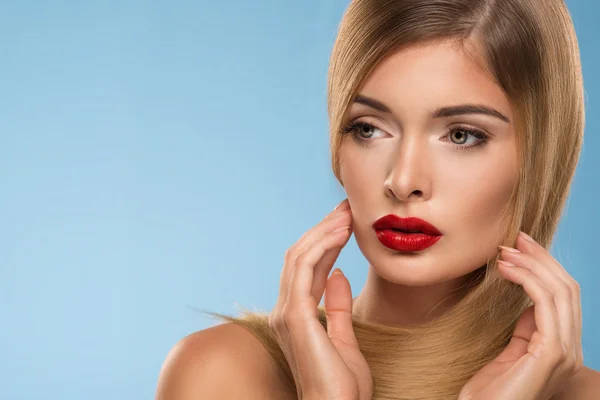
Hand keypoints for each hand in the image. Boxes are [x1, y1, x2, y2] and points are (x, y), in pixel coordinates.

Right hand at [268, 199, 372, 399]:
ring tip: (347, 214)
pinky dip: (321, 246)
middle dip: (323, 230)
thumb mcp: (344, 338)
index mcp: (294, 316)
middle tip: (347, 208)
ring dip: (323, 232)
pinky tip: (340, 232)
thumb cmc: (341, 387)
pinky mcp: (294, 316)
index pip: (308, 269)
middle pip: (299, 257)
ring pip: (298, 258)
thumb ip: (337, 306)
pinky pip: (304, 269)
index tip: (345, 223)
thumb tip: (339, 274)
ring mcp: (285, 313)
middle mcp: (284, 311)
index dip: (325, 243)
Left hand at [459, 231, 582, 399]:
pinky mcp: (552, 353)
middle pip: (567, 288)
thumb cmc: (491, 390)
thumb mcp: (511, 353)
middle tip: (515, 238)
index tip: (521, 246)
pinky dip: (527, 280)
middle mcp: (571, 349)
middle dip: (541, 258)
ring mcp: (565, 352)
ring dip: (532, 265)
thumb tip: (526, 298)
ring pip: (561, 292)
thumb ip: (525, 329)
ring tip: (505, 252)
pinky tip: (506, 270)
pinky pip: (546, 304)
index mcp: (562, 347)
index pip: (564, 296)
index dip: (545, 266)